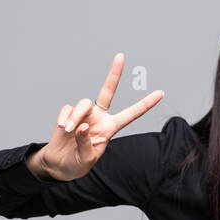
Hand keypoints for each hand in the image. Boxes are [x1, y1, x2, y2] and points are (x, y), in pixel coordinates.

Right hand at [37, 53, 163, 180]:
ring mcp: (84, 114)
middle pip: (107, 91)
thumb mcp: (86, 159)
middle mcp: (99, 117)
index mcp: (110, 128)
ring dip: (76, 116)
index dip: (145, 104)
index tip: (161, 93)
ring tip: (68, 130)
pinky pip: (68, 109)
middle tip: (121, 56)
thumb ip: (86, 143)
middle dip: (114, 74)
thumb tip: (83, 126)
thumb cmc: (77, 163)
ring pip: (83, 103)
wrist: (59, 164)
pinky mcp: (69, 114)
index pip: (131, 114)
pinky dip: (65, 118)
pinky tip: (62, 129)